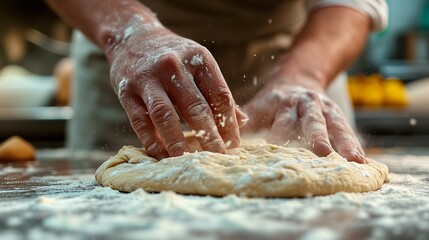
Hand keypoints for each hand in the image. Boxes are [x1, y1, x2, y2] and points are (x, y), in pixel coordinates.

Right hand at [107, 20, 245, 158]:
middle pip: (196, 108)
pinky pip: (140, 122)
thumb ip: (218, 92)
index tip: (234, 145)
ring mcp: (148, 78)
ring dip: (179, 144)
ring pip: (166, 116)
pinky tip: (162, 156)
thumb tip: (243, 121)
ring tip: (189, 163)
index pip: (220, 96)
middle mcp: (174, 66)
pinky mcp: (126, 91)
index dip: (229, 124)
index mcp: (198, 58)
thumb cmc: (174, 56)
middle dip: (210, 138)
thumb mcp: (199, 64)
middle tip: (219, 159)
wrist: (132, 37)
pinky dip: (152, 142)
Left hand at [241, 82, 365, 162]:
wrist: (297, 80)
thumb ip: (242, 120)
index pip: (281, 119)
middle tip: (322, 153)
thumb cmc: (271, 103)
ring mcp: (326, 110)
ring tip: (355, 162)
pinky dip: (356, 147)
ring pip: (337, 125)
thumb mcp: (256, 107)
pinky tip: (365, 164)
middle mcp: (307, 104)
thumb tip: (225, 140)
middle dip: (317, 136)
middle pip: (312, 120)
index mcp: (283, 102)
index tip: (277, 149)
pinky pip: (349, 132)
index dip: (280, 133)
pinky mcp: (338, 117)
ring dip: (346, 143)